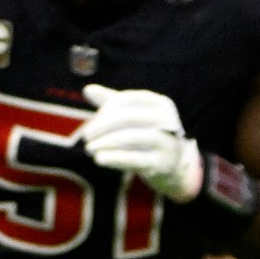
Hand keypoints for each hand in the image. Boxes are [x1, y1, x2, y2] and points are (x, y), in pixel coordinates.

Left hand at [80, 84, 202, 201]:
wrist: (173, 168)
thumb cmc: (148, 136)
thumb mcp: (133, 117)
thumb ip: (112, 102)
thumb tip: (88, 89)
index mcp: (161, 104)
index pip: (128, 99)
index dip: (106, 109)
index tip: (92, 122)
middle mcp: (168, 121)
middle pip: (129, 117)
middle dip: (103, 125)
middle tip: (86, 136)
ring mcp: (168, 143)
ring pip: (132, 137)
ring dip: (106, 142)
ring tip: (89, 149)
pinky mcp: (163, 164)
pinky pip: (135, 159)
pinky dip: (114, 158)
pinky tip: (99, 159)